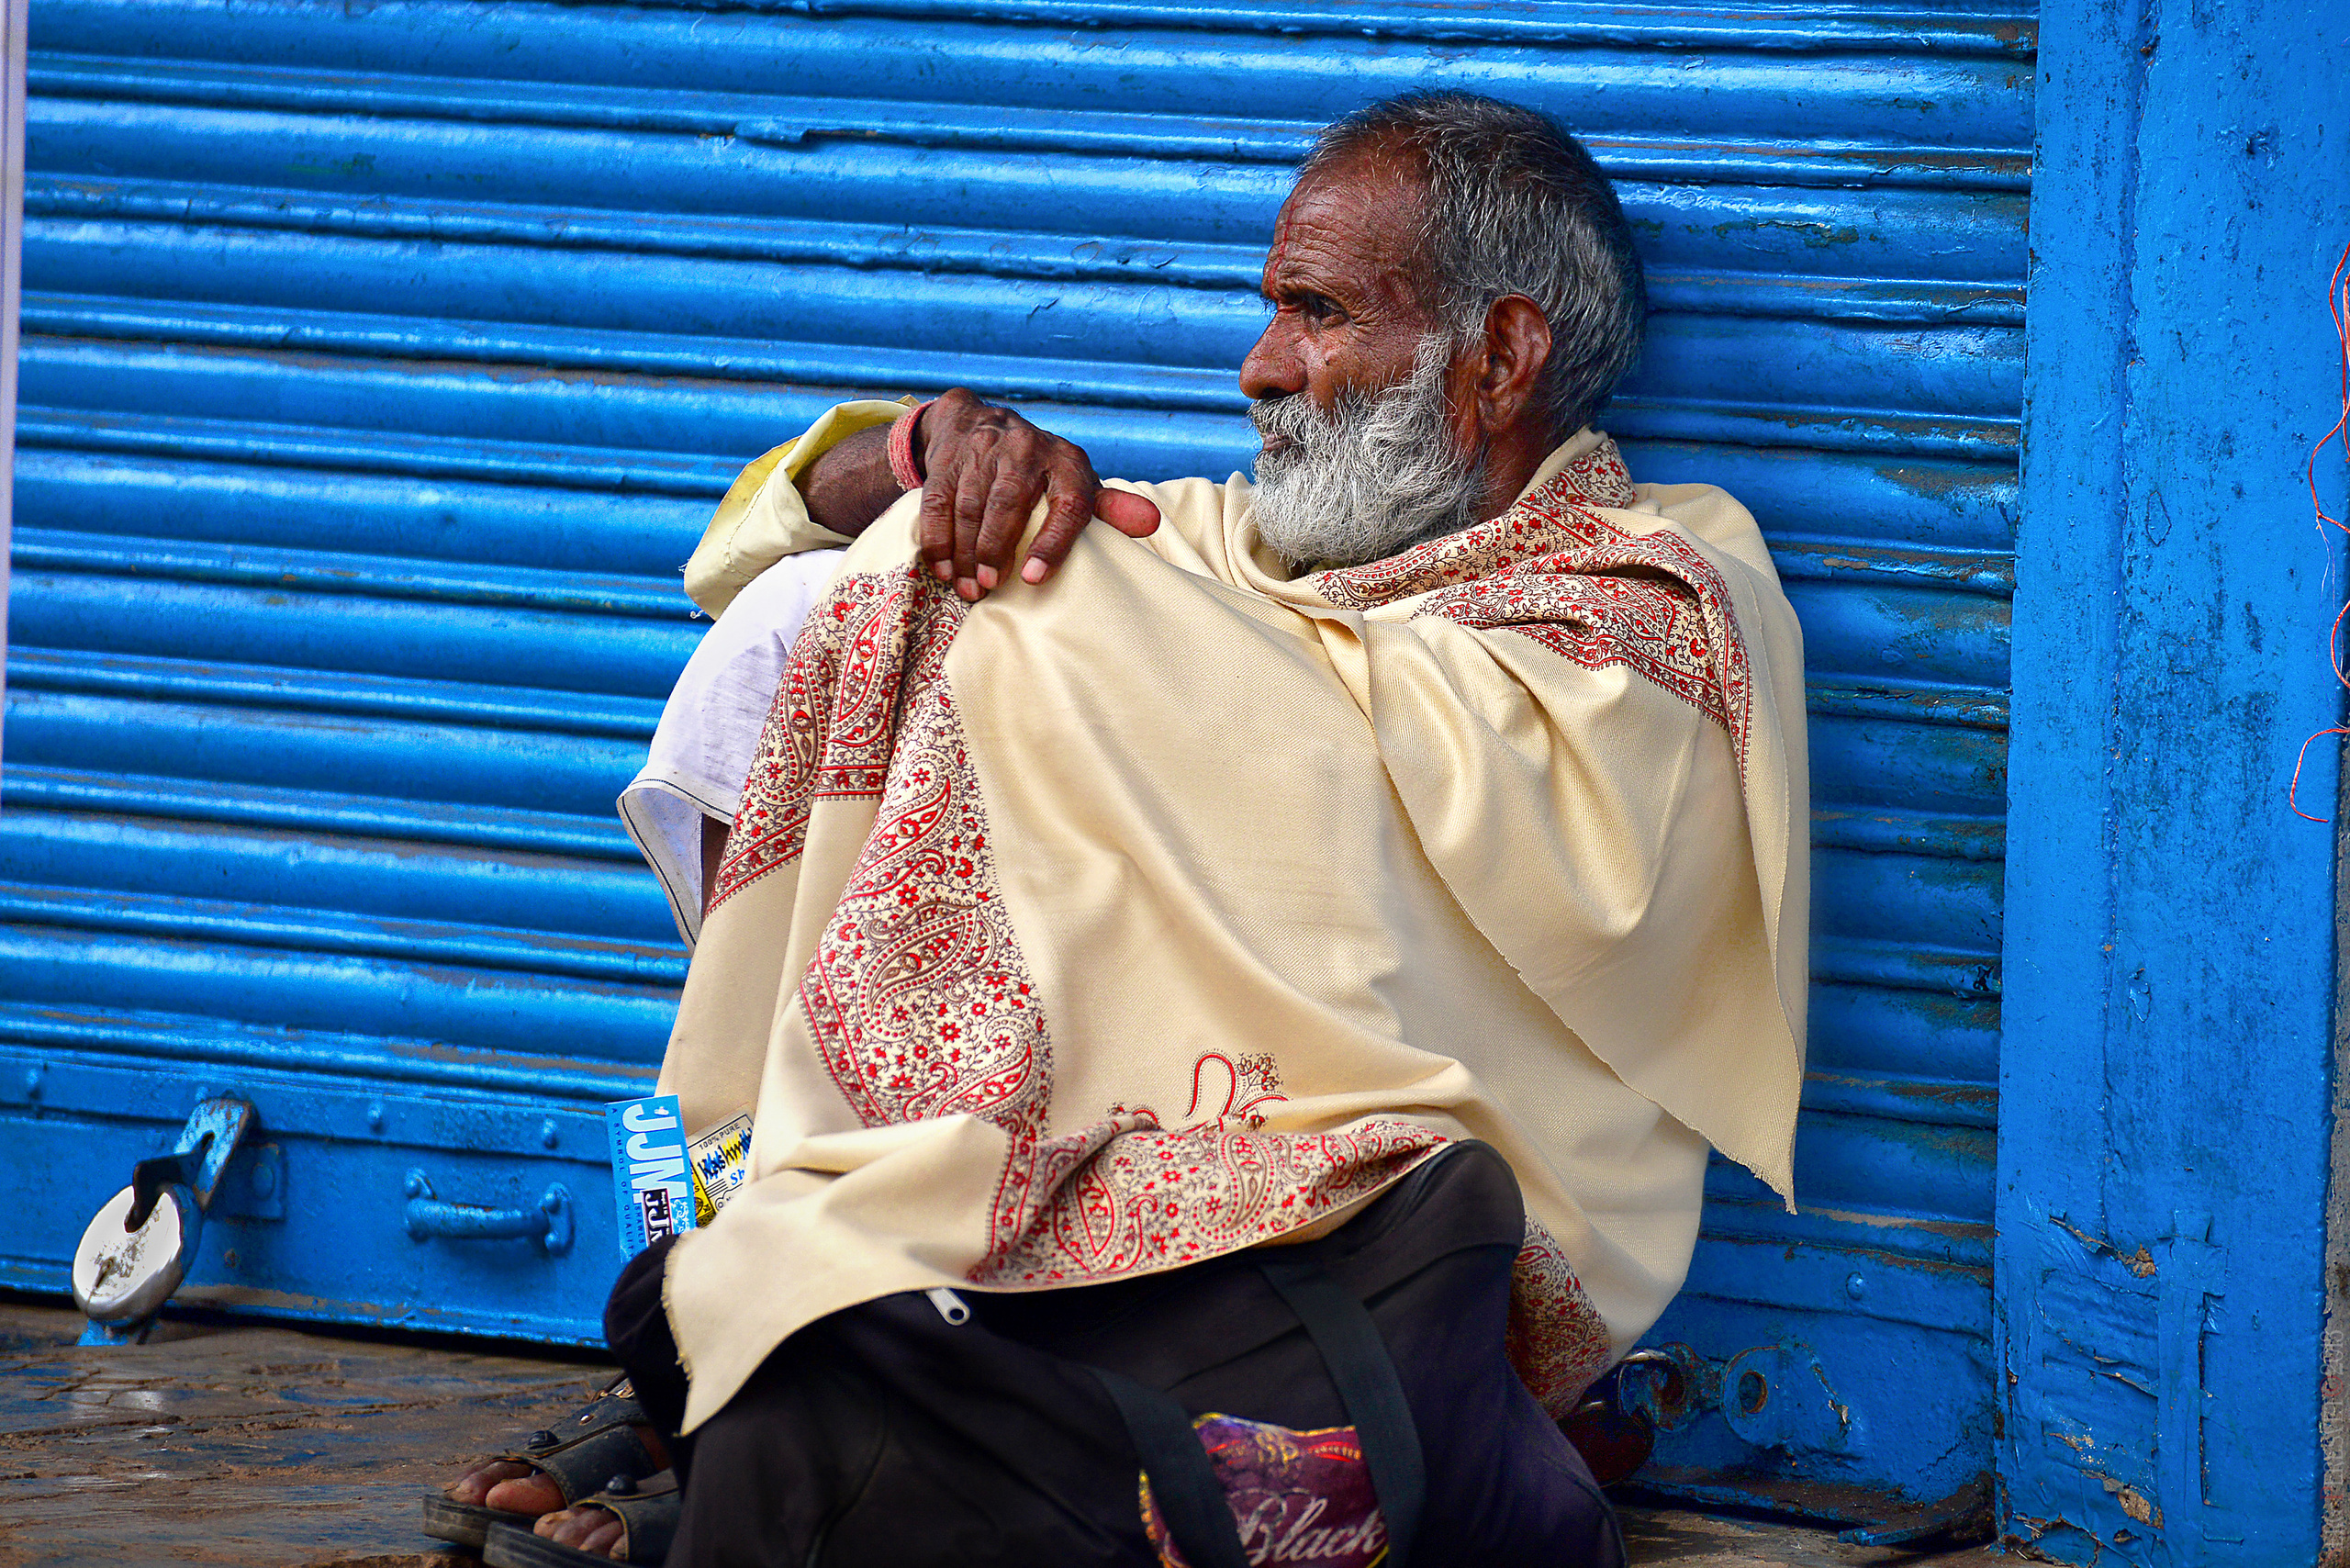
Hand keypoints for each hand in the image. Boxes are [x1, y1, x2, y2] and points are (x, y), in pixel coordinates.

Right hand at [915, 389, 1160, 599]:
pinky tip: (942, 567)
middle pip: (1009, 503)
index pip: (1069, 502)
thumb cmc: (1037, 469)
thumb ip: (1109, 507)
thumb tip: (1152, 523)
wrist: (977, 420)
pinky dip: (938, 538)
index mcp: (1066, 460)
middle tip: (991, 588)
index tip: (1035, 578)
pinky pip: (938, 501)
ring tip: (968, 587)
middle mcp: (1026, 448)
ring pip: (971, 505)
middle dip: (997, 550)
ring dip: (965, 552)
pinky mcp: (948, 458)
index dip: (1054, 543)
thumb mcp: (1074, 481)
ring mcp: (984, 450)